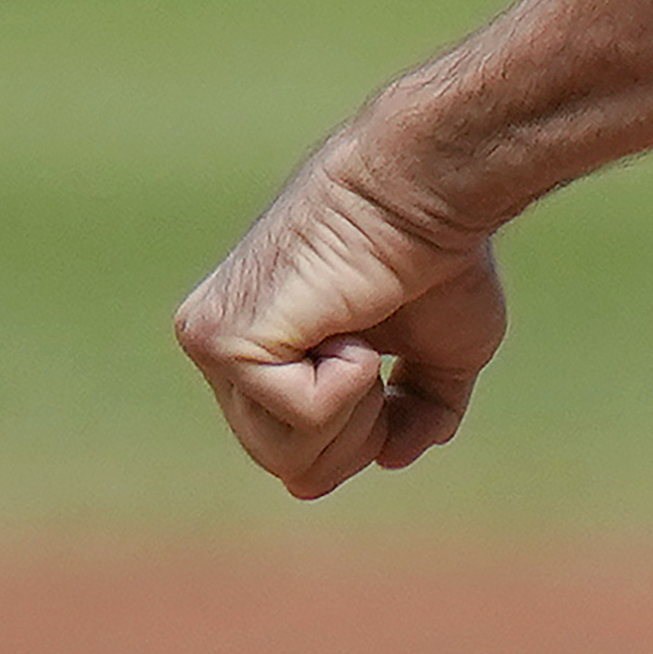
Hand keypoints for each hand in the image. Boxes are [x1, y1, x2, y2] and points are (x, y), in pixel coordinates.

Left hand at [173, 132, 510, 498]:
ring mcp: (212, 344)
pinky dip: (350, 383)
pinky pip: (301, 417)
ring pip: (289, 455)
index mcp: (261, 350)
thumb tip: (389, 457)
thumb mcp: (440, 352)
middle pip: (292, 465)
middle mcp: (222, 348)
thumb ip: (413, 410)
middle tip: (379, 353)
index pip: (294, 451)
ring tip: (363, 332)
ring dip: (356, 408)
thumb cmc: (438, 254)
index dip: (363, 434)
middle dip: (360, 433)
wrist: (428, 188)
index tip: (390, 368)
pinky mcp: (220, 339)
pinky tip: (349, 320)